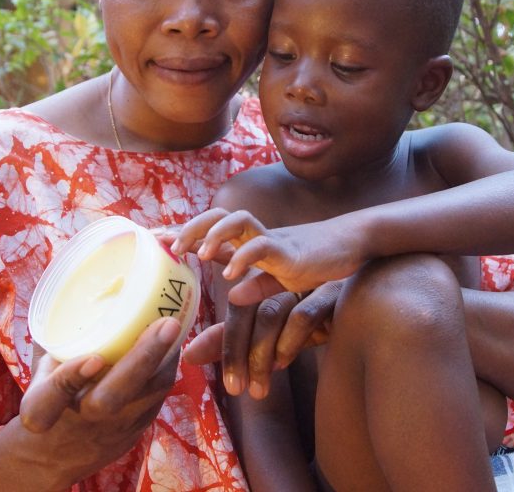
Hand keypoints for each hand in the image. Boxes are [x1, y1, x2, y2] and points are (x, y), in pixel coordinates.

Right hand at [18, 317, 181, 480]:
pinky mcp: (135, 432)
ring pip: (145, 399)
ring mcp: (110, 431)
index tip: (93, 357)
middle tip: (166, 324)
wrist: (57, 457)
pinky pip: (156, 399)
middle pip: (111, 399)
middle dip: (140, 360)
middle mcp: (79, 423)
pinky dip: (166, 369)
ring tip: (173, 325)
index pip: (50, 399)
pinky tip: (172, 344)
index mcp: (41, 410)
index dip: (71, 377)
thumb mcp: (40, 376)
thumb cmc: (49, 401)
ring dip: (163, 361)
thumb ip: (60, 346)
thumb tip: (80, 294)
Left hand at [173, 209, 360, 301]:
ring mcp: (274, 239)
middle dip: (192, 227)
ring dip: (215, 234)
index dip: (184, 231)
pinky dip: (244, 257)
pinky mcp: (291, 251)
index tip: (157, 238)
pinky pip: (262, 245)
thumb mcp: (283, 282)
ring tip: (200, 256)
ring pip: (237, 220)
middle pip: (219, 215)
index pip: (212, 230)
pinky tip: (231, 275)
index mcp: (252, 242)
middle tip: (173, 248)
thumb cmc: (320, 262)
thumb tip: (232, 297)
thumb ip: (258, 289)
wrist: (356, 244)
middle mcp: (258, 235)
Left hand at [182, 280, 340, 399]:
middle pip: (241, 304)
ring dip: (260, 355)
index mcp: (258, 278)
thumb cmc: (310, 312)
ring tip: (257, 388)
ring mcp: (302, 281)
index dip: (203, 290)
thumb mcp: (270, 326)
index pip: (225, 290)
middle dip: (232, 349)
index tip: (187, 347)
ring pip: (269, 313)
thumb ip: (230, 337)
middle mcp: (276, 275)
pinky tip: (284, 364)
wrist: (368, 297)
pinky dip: (290, 342)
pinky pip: (303, 315)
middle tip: (232, 388)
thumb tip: (188, 355)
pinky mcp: (329, 290)